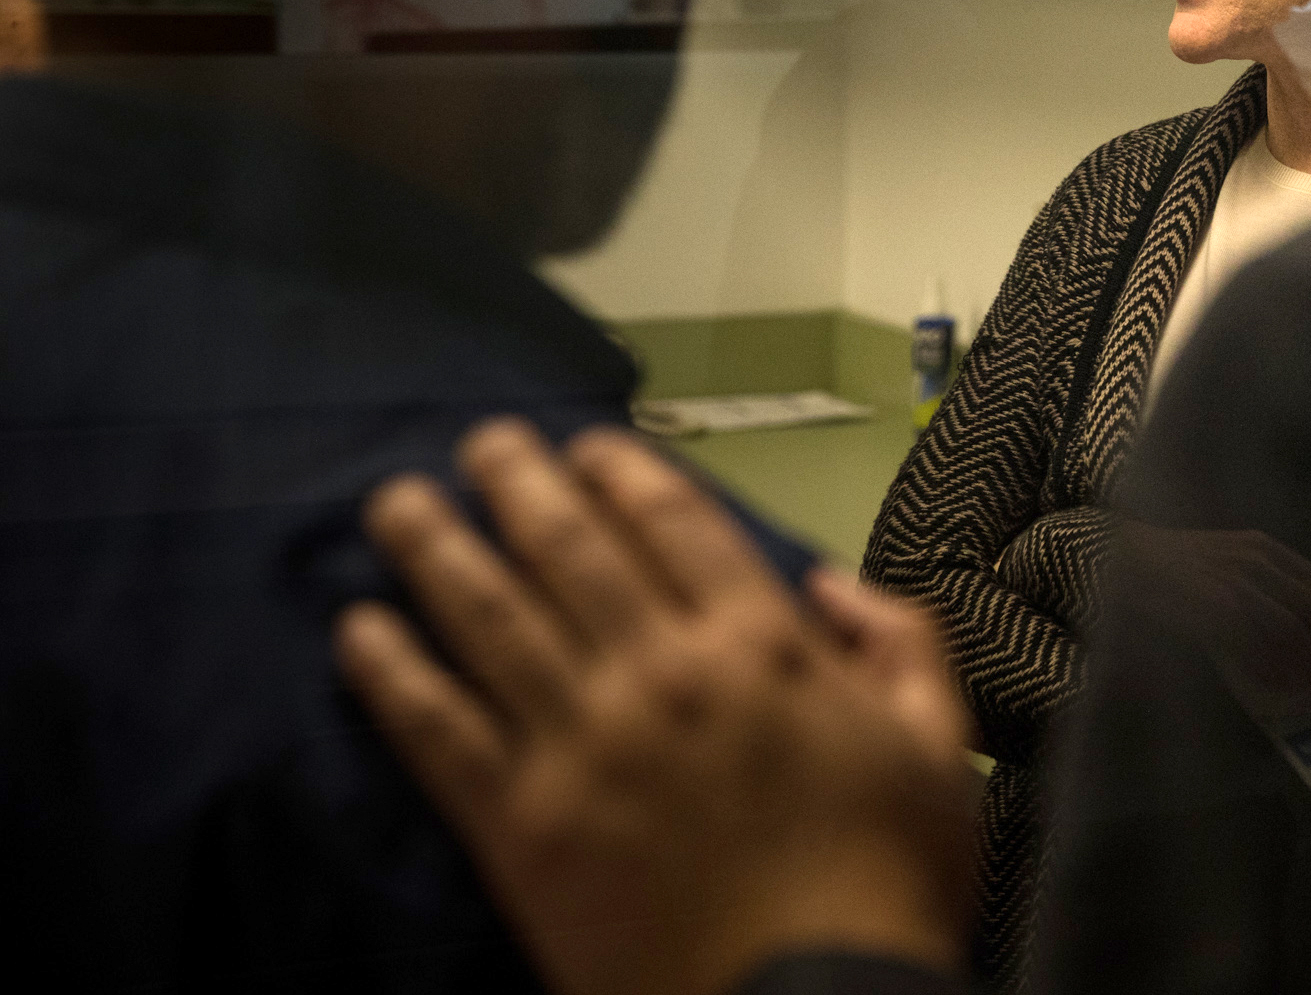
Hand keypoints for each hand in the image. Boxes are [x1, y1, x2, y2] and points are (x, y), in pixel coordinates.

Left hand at [334, 418, 975, 994]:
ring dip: (437, 550)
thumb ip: (902, 644)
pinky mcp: (521, 826)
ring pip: (490, 620)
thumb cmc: (884, 881)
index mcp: (761, 645)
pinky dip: (393, 674)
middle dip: (516, 482)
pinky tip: (359, 629)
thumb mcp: (936, 747)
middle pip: (568, 548)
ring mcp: (582, 746)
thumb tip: (831, 583)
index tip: (585, 445)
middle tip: (480, 444)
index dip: (622, 471)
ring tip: (397, 503)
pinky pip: (439, 731)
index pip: (674, 522)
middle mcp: (660, 673)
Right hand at [1113, 521, 1310, 693]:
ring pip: (1289, 625)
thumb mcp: (1221, 558)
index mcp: (1259, 547)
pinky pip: (1254, 642)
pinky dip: (1273, 667)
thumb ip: (1254, 576)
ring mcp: (1235, 581)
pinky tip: (1283, 687)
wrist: (1119, 557)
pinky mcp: (1214, 606)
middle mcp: (1254, 559)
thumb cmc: (1167, 563)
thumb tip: (1289, 604)